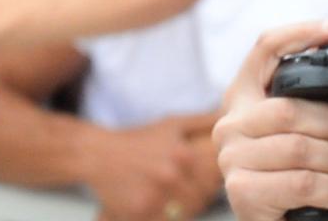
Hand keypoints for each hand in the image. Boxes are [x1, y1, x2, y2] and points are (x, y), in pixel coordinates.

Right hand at [90, 113, 221, 220]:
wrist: (98, 154)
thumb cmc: (140, 139)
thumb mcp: (173, 124)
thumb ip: (204, 122)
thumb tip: (229, 117)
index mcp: (184, 155)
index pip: (216, 178)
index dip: (213, 180)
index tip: (205, 177)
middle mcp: (171, 176)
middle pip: (204, 199)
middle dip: (201, 195)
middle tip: (187, 188)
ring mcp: (155, 197)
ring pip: (188, 213)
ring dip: (186, 207)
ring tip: (174, 196)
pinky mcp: (139, 214)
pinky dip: (167, 216)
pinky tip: (160, 205)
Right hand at [214, 20, 327, 220]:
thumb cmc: (291, 178)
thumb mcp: (300, 132)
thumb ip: (312, 95)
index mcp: (243, 97)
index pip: (264, 49)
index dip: (300, 33)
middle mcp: (229, 124)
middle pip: (290, 108)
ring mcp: (231, 158)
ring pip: (300, 148)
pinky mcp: (242, 192)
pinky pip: (302, 182)